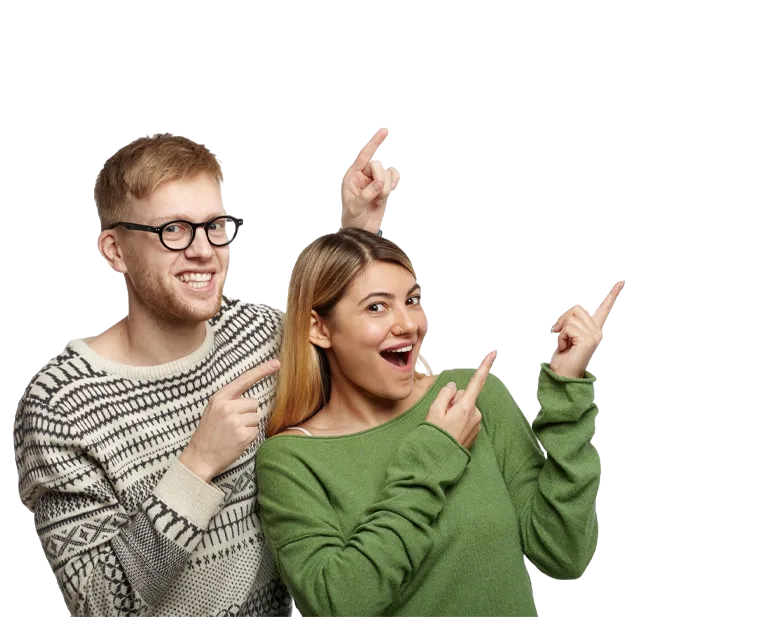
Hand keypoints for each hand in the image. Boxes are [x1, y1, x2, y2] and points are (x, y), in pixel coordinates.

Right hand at [179, 359, 280, 482]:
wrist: (200, 458)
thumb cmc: (208, 433)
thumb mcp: (213, 410)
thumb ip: (229, 400)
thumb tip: (251, 397)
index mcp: (219, 398)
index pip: (244, 380)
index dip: (261, 370)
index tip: (275, 363)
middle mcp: (227, 407)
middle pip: (254, 402)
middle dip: (248, 413)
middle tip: (232, 424)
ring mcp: (236, 422)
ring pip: (256, 417)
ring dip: (249, 425)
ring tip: (232, 432)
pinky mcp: (243, 435)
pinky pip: (256, 430)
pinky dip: (249, 436)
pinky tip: (236, 440)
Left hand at [341, 127, 399, 233]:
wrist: (362, 230)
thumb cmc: (352, 218)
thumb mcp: (354, 208)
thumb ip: (365, 195)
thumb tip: (379, 184)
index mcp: (352, 176)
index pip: (364, 155)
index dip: (375, 143)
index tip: (385, 131)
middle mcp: (364, 175)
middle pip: (378, 166)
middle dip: (379, 182)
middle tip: (375, 198)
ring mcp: (375, 180)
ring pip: (388, 174)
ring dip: (385, 190)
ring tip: (377, 202)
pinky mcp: (385, 187)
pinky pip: (394, 178)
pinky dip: (393, 186)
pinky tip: (384, 197)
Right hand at [425, 350, 496, 449]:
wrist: (437, 462)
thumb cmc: (434, 436)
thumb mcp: (434, 411)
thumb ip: (445, 394)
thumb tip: (453, 386)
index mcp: (466, 406)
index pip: (476, 382)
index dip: (485, 366)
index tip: (493, 353)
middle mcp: (475, 414)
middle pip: (464, 396)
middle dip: (453, 401)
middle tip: (441, 416)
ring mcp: (476, 425)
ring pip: (464, 408)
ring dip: (455, 413)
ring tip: (444, 426)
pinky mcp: (475, 433)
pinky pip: (466, 419)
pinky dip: (458, 422)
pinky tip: (449, 432)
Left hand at [550, 281, 624, 377]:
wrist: (563, 373)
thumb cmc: (564, 356)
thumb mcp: (566, 334)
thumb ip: (572, 322)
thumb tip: (568, 318)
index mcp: (594, 328)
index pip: (605, 308)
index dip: (612, 294)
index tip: (621, 281)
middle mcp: (597, 331)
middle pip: (577, 309)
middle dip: (563, 319)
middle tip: (560, 334)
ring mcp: (595, 335)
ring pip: (571, 319)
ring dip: (562, 331)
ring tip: (566, 344)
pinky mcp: (588, 340)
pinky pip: (568, 328)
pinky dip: (561, 337)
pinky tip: (566, 347)